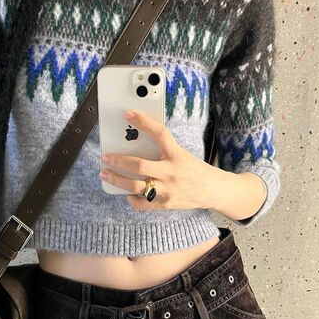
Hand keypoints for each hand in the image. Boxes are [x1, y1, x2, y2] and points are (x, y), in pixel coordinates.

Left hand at [99, 108, 222, 210]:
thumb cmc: (194, 169)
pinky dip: (132, 199)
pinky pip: (142, 203)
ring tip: (106, 174)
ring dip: (117, 180)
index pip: (160, 134)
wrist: (212, 190)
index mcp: (176, 155)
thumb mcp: (181, 154)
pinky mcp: (165, 204)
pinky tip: (127, 194)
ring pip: (136, 186)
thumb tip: (135, 144)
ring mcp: (167, 190)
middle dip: (118, 161)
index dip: (144, 122)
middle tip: (105, 157)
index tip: (128, 114)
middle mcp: (171, 172)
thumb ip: (162, 151)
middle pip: (139, 165)